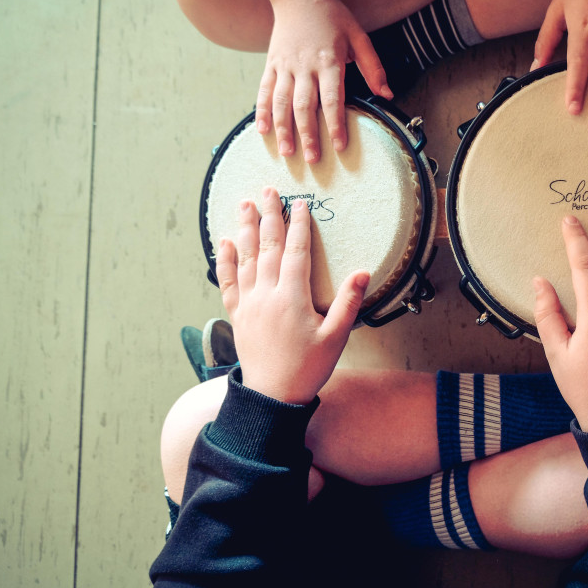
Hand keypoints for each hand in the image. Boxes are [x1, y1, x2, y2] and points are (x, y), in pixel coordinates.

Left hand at [215, 186, 369, 403]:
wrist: (273, 396)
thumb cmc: (308, 368)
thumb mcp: (336, 337)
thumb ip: (348, 302)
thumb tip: (363, 273)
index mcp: (293, 297)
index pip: (296, 251)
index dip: (299, 225)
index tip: (299, 203)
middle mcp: (267, 295)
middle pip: (268, 247)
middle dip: (269, 216)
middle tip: (268, 191)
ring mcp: (249, 304)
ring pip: (245, 258)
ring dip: (245, 229)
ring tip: (245, 204)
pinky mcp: (238, 315)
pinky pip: (228, 282)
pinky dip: (226, 261)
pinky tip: (224, 243)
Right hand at [255, 0, 390, 163]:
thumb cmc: (332, 16)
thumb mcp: (359, 36)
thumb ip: (373, 67)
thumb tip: (387, 94)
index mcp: (328, 60)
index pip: (332, 98)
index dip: (336, 123)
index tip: (340, 145)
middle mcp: (304, 65)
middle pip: (305, 105)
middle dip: (308, 134)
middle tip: (313, 159)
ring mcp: (284, 65)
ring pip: (282, 102)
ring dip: (284, 129)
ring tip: (288, 152)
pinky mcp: (271, 64)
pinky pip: (264, 91)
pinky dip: (262, 111)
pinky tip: (263, 131)